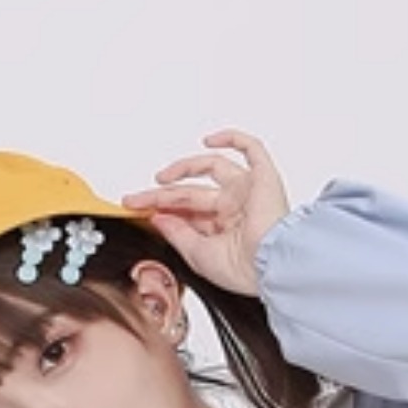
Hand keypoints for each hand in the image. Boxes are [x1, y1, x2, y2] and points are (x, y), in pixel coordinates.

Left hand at [122, 127, 288, 294]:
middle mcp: (236, 209)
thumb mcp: (196, 255)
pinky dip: (232, 138)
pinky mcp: (263, 177)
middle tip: (138, 199)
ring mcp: (248, 191)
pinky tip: (209, 139)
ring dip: (184, 167)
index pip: (189, 212)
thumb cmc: (244, 269)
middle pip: (193, 192)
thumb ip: (176, 234)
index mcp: (225, 231)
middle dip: (163, 195)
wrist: (270, 265)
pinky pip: (251, 148)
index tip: (140, 209)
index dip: (163, 208)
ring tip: (162, 177)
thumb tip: (158, 217)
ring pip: (212, 167)